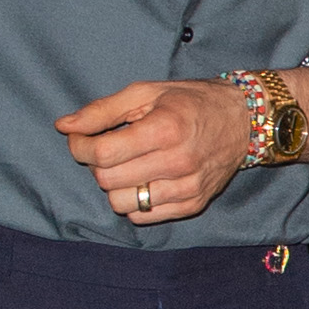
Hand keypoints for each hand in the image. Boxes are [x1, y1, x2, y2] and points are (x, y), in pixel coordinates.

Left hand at [53, 77, 252, 223]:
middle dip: (96, 164)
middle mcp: (177, 162)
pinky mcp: (193, 204)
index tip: (80, 138)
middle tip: (106, 149)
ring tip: (126, 166)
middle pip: (108, 180)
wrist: (244, 121)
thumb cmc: (191, 102)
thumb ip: (102, 110)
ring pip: (122, 203)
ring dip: (114, 186)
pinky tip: (143, 180)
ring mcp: (187, 187)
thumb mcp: (146, 92)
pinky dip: (134, 201)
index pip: (102, 153)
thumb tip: (64, 126)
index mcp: (164, 129)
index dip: (80, 146)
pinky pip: (144, 216)